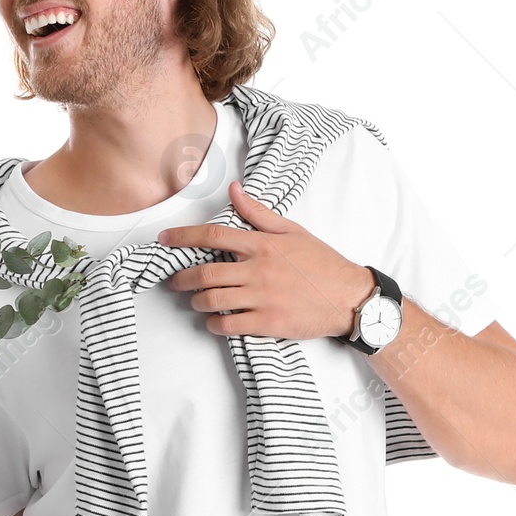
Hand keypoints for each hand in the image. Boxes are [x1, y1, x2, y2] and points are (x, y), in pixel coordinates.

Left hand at [157, 180, 374, 340]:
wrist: (350, 298)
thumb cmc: (322, 264)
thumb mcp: (293, 231)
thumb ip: (259, 213)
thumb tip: (233, 190)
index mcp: (263, 245)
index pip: (214, 236)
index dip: (183, 237)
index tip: (164, 240)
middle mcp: (259, 270)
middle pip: (205, 273)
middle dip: (182, 278)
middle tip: (174, 282)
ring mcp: (262, 298)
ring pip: (212, 300)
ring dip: (197, 302)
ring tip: (197, 302)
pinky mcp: (268, 323)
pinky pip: (228, 325)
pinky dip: (213, 324)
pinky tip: (214, 322)